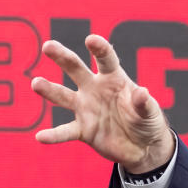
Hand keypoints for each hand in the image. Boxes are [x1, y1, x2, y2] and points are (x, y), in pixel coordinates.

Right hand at [31, 34, 175, 172]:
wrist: (143, 147)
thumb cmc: (147, 122)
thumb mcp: (150, 113)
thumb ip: (144, 104)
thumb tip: (141, 93)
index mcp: (113, 79)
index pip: (106, 60)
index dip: (99, 49)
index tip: (91, 40)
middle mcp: (95, 89)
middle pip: (76, 69)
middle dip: (63, 57)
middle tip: (48, 46)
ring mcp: (86, 108)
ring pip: (63, 96)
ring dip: (49, 90)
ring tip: (36, 83)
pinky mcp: (82, 130)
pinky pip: (65, 132)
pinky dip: (54, 135)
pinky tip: (41, 137)